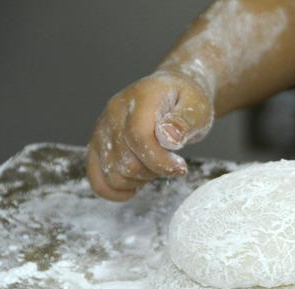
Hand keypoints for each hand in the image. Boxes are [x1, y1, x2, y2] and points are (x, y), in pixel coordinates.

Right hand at [86, 70, 213, 200]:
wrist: (171, 92)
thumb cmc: (186, 102)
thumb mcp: (197, 107)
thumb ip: (185, 122)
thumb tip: (169, 137)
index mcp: (140, 99)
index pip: (139, 137)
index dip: (159, 161)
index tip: (180, 168)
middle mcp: (114, 112)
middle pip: (126, 162)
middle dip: (154, 172)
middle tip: (171, 162)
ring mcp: (102, 129)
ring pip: (113, 175)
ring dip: (138, 180)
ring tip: (155, 166)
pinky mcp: (97, 145)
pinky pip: (97, 179)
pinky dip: (116, 190)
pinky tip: (137, 184)